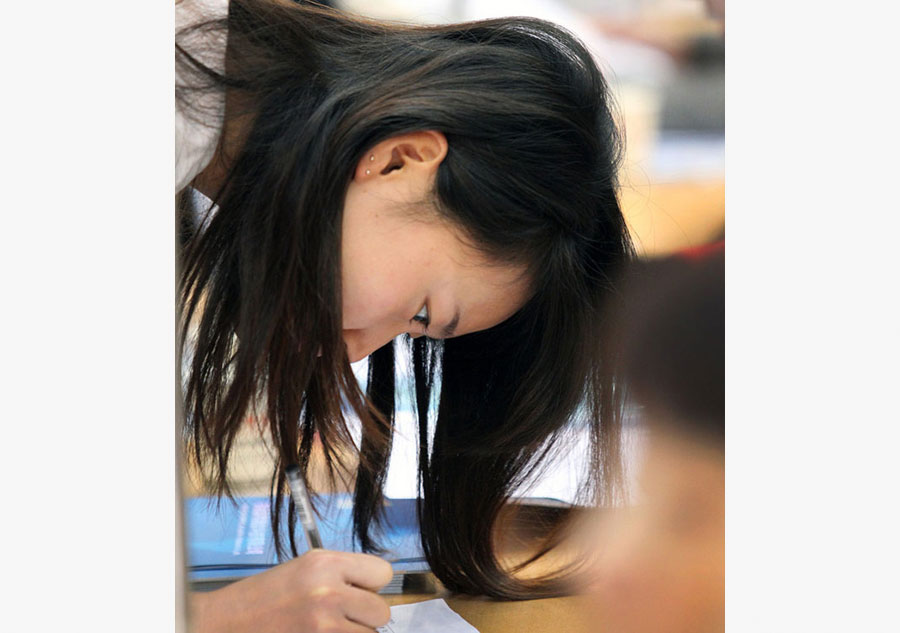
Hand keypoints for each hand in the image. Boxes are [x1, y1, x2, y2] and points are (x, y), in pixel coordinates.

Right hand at [191, 549, 393, 632]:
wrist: (227, 622)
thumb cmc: (265, 595)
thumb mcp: (305, 568)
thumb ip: (343, 573)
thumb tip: (375, 589)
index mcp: (326, 564)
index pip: (383, 573)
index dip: (371, 584)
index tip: (359, 588)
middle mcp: (329, 592)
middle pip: (381, 611)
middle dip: (365, 615)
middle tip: (341, 613)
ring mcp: (324, 625)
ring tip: (324, 626)